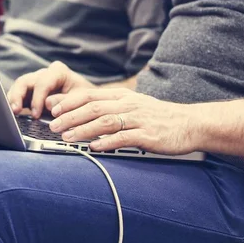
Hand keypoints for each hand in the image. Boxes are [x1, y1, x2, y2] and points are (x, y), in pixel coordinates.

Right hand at [7, 61, 94, 117]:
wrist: (89, 102)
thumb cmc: (87, 99)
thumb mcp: (82, 100)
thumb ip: (66, 101)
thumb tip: (49, 105)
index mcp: (58, 72)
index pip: (42, 82)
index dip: (37, 98)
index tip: (36, 114)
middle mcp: (45, 74)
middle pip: (26, 81)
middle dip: (18, 95)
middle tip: (15, 110)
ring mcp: (36, 83)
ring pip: (19, 87)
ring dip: (13, 99)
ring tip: (12, 113)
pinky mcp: (31, 93)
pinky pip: (18, 96)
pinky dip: (14, 104)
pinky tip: (13, 114)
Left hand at [48, 88, 198, 154]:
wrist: (189, 124)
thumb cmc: (158, 117)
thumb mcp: (134, 105)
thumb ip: (111, 107)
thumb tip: (84, 113)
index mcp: (123, 96)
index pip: (91, 95)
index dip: (70, 102)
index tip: (54, 109)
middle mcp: (128, 105)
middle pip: (94, 107)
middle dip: (71, 116)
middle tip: (54, 126)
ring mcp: (138, 119)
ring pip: (106, 121)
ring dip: (84, 129)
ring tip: (68, 137)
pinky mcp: (147, 135)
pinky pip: (124, 138)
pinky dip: (107, 142)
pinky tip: (95, 148)